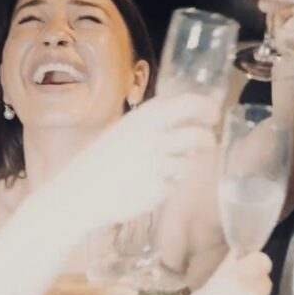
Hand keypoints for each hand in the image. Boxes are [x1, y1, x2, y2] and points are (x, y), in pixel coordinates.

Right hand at [47, 93, 219, 226]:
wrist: (81, 191)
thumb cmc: (105, 158)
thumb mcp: (128, 128)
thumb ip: (156, 121)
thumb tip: (190, 116)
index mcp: (146, 117)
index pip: (190, 104)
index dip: (206, 108)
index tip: (212, 114)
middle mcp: (155, 137)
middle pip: (199, 136)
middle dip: (208, 139)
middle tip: (208, 142)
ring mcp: (158, 164)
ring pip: (189, 162)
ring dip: (183, 164)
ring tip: (162, 167)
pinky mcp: (158, 188)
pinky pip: (174, 183)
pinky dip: (167, 183)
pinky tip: (146, 183)